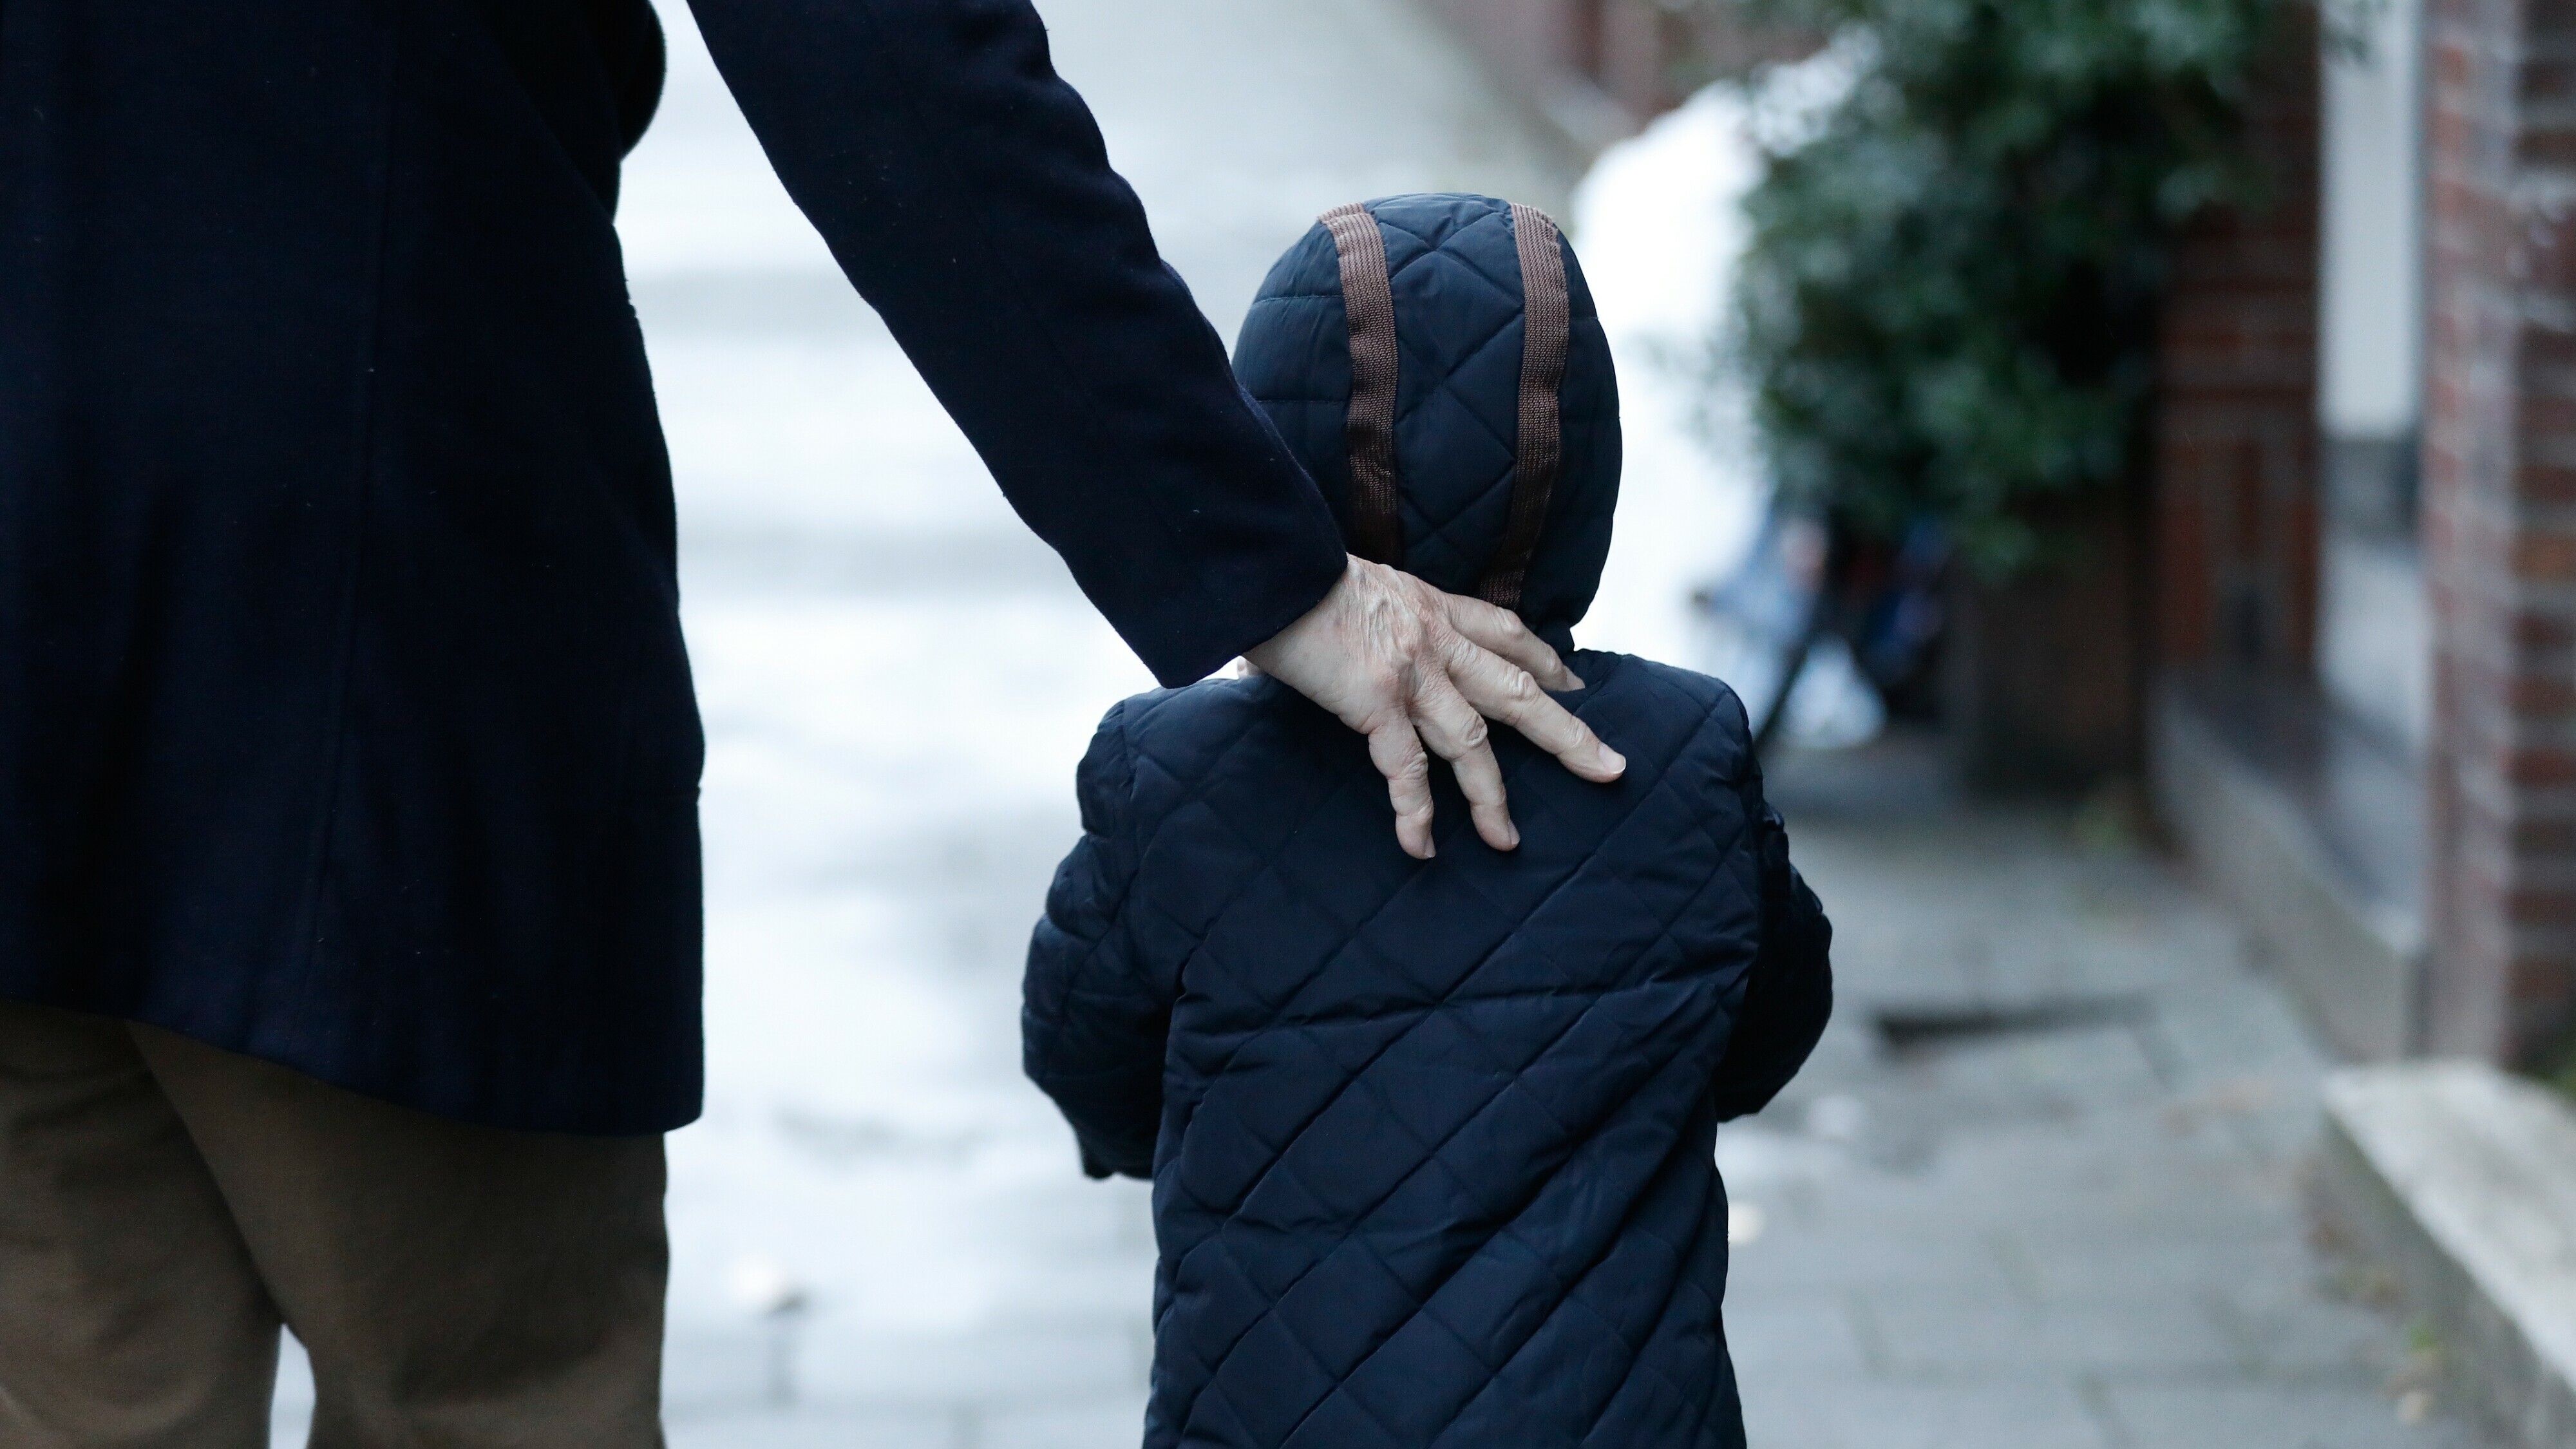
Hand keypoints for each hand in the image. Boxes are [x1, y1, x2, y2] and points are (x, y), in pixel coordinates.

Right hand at [1244, 557, 1626, 858]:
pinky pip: (1407, 768)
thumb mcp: (1351, 582)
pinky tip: (1422, 845)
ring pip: (1473, 741)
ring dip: (1492, 796)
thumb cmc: (1293, 570)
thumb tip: (1326, 644)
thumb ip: (1360, 615)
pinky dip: (1416, 811)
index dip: (1542, 659)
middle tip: (1608, 766)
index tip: (1570, 683)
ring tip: (1507, 840)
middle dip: (1566, 733)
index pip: (1503, 632)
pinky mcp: (1377, 701)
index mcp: (1428, 604)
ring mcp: (1412, 670)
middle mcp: (1434, 637)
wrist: (1273, 560)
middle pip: (1516, 690)